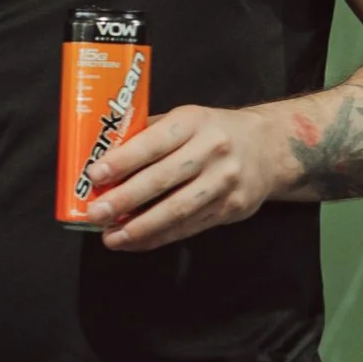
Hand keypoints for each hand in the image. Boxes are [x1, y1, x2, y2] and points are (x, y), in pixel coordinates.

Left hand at [86, 102, 294, 251]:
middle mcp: (212, 151)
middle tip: (96, 213)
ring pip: (177, 210)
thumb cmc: (211, 132)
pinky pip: (189, 227)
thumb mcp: (184, 120)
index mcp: (193, 122)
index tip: (94, 175)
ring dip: (140, 228)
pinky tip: (134, 242)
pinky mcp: (231, 208)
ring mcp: (224, 182)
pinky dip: (158, 237)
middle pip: (163, 179)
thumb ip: (146, 135)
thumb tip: (100, 158)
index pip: (153, 143)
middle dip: (125, 200)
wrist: (268, 148)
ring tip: (111, 237)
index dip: (122, 161)